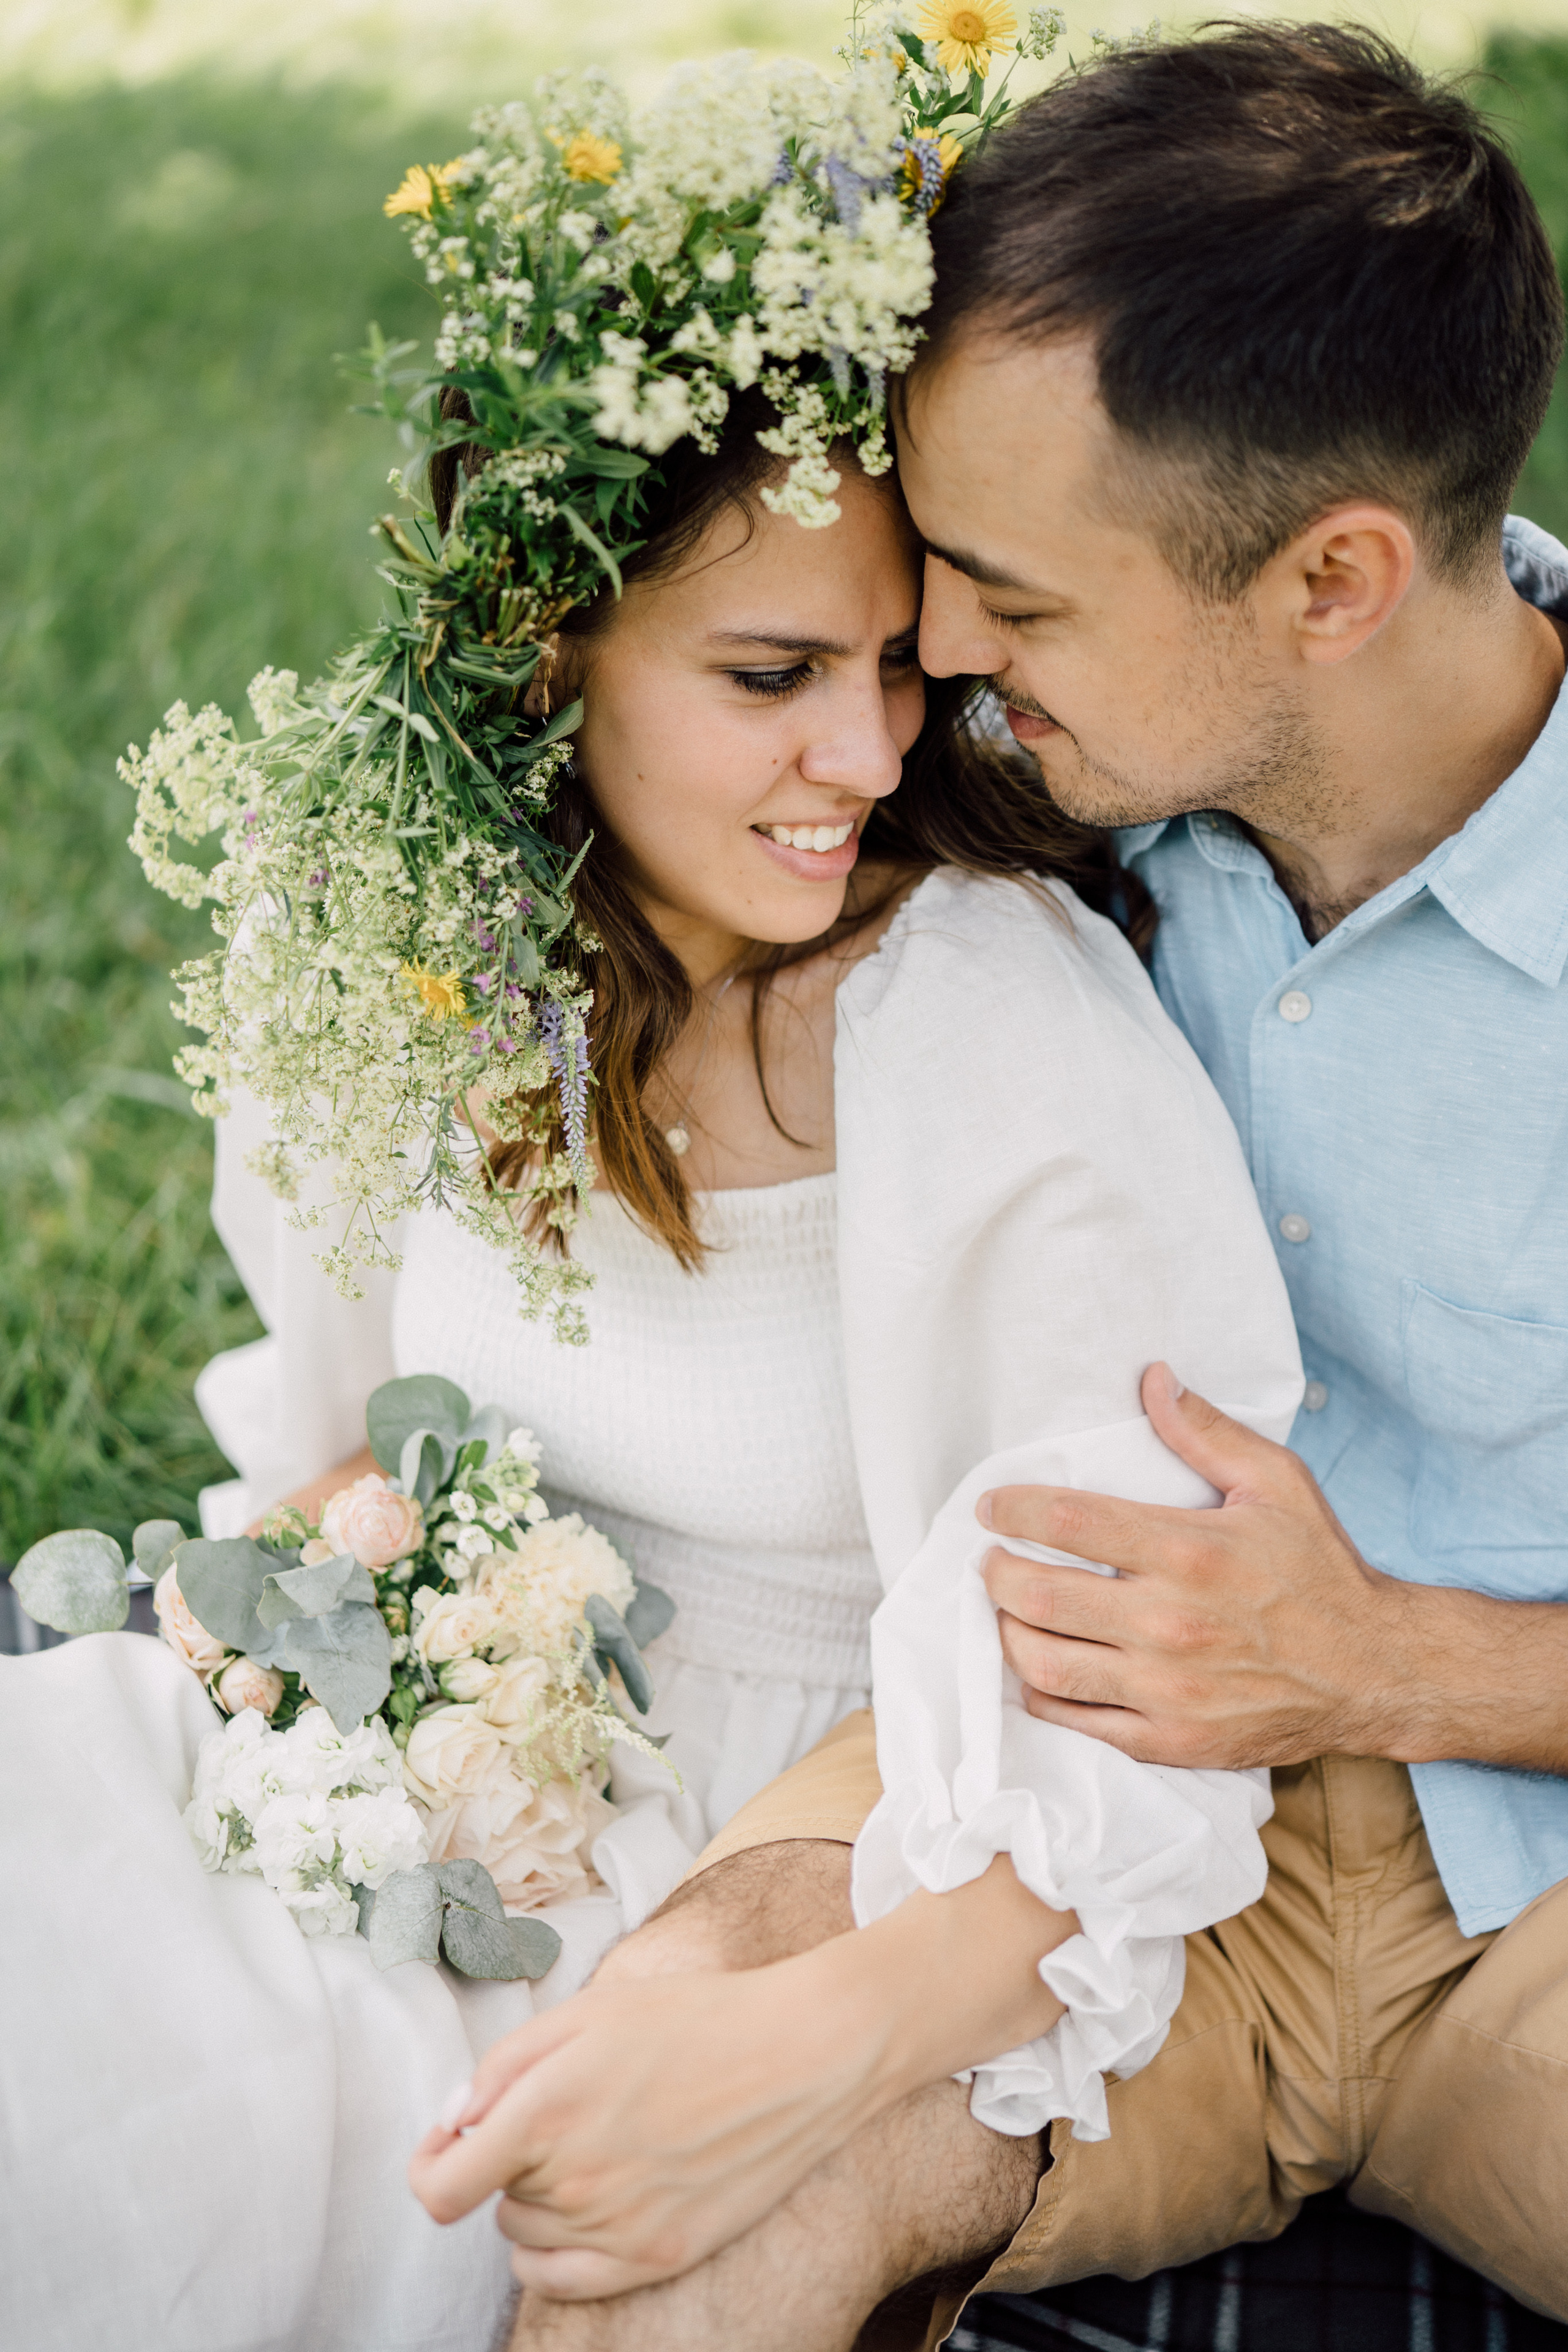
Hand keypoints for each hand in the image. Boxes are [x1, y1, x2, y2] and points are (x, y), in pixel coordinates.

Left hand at [409, 1956, 896, 2299]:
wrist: (797, 2053)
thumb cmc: (693, 2019)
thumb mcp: (586, 2011)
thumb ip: (503, 2065)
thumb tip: (455, 2120)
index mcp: (546, 2112)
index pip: (438, 2186)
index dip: (428, 2162)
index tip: (447, 2138)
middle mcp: (574, 2182)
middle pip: (491, 2195)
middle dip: (506, 2153)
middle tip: (561, 2107)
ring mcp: (617, 2228)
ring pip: (525, 2232)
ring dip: (537, 2193)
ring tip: (596, 2137)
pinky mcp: (656, 2257)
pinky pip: (560, 2278)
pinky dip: (552, 2249)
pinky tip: (585, 2203)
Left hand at [982, 1363, 1454, 1770]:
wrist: (1377, 1671)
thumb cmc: (1322, 1571)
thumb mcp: (1278, 1482)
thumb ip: (1206, 1430)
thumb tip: (1152, 1378)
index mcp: (1189, 1553)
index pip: (1067, 1522)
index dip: (1012, 1509)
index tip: (992, 1505)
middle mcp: (1170, 1624)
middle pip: (1038, 1597)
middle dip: (996, 1572)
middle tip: (992, 1557)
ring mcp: (1167, 1690)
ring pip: (1044, 1664)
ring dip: (1008, 1632)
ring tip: (1009, 1609)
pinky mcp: (1171, 1739)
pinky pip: (1076, 1722)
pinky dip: (1041, 1693)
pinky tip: (1040, 1664)